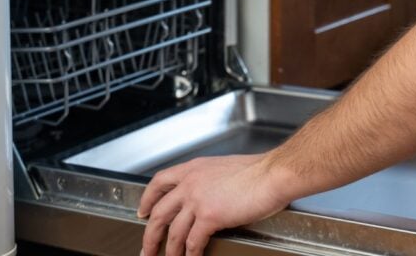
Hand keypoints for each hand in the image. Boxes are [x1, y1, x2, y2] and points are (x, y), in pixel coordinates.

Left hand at [138, 153, 288, 255]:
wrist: (272, 174)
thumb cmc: (258, 170)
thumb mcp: (224, 168)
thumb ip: (210, 180)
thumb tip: (207, 195)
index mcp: (195, 168)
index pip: (160, 181)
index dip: (147, 198)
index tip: (143, 210)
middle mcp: (192, 182)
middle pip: (159, 212)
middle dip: (149, 234)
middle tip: (147, 248)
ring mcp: (198, 200)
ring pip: (173, 232)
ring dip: (169, 250)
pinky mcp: (209, 216)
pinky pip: (192, 243)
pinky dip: (190, 255)